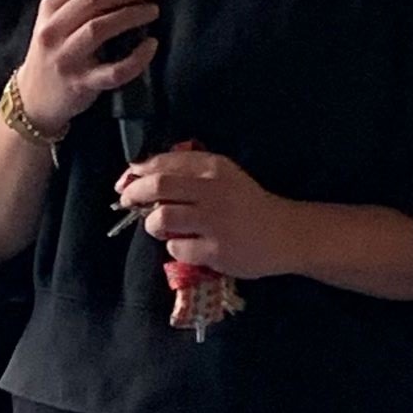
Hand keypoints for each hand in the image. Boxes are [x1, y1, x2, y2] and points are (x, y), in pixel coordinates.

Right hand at [12, 0, 163, 136]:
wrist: (34, 98)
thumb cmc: (55, 51)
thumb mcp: (58, 19)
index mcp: (50, 6)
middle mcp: (54, 29)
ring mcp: (66, 57)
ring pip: (101, 27)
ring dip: (133, 14)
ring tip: (154, 9)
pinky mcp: (80, 84)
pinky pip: (114, 71)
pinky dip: (136, 58)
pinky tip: (151, 45)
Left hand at [115, 144, 308, 280]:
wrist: (286, 234)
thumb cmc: (248, 204)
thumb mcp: (224, 176)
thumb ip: (189, 171)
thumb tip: (141, 172)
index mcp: (214, 167)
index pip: (164, 162)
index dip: (137, 172)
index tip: (126, 181)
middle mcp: (213, 190)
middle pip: (157, 186)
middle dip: (133, 194)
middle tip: (126, 202)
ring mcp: (215, 221)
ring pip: (162, 217)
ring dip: (152, 223)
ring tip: (159, 227)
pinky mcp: (216, 250)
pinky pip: (177, 248)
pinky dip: (175, 247)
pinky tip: (187, 246)